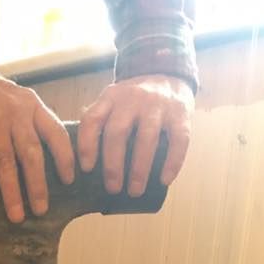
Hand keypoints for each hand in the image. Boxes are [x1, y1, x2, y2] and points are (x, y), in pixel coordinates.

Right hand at [0, 61, 74, 223]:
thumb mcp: (19, 99)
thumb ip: (33, 122)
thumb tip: (50, 158)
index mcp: (31, 106)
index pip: (55, 132)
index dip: (64, 158)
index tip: (69, 180)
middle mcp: (14, 113)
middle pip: (31, 153)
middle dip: (38, 185)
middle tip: (41, 210)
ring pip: (5, 162)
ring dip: (12, 192)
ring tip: (17, 216)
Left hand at [78, 75, 194, 195]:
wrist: (168, 73)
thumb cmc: (134, 100)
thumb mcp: (113, 100)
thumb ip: (99, 121)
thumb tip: (82, 161)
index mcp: (111, 97)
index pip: (92, 120)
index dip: (87, 145)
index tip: (87, 169)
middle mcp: (133, 98)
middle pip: (118, 132)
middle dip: (113, 165)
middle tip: (113, 188)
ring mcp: (158, 104)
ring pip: (147, 138)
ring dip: (140, 169)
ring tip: (135, 191)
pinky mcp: (181, 113)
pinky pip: (178, 139)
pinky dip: (172, 162)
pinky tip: (164, 180)